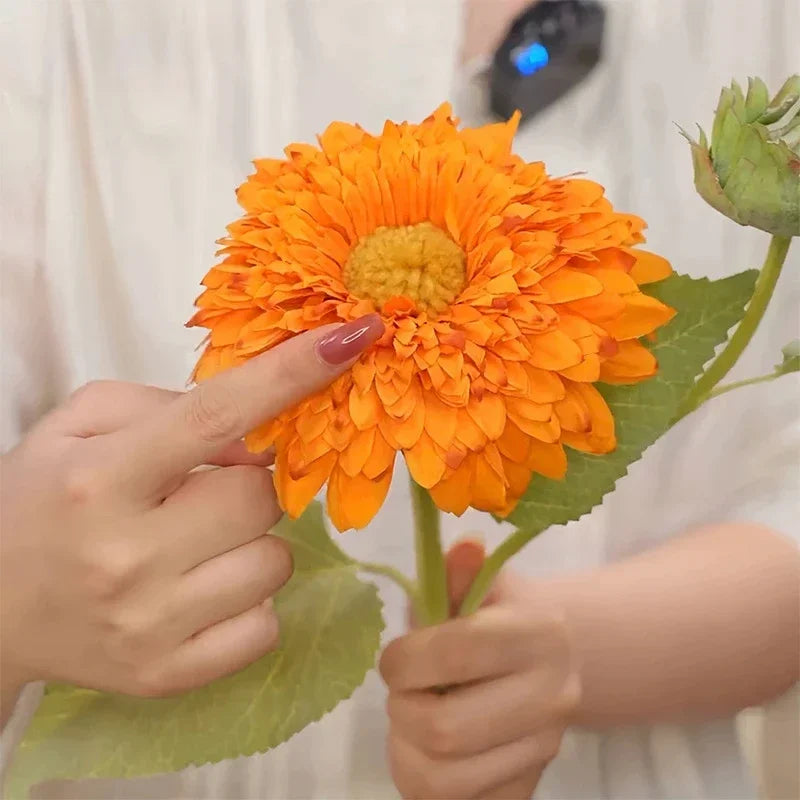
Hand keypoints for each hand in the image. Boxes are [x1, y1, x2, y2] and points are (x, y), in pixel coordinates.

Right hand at [0, 315, 382, 722]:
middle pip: (261, 497)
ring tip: (196, 542)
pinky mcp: (168, 674)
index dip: (292, 372)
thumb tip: (258, 438)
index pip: (217, 415)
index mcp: (101, 477)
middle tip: (205, 489)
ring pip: (275, 561)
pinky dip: (249, 599)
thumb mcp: (81, 424)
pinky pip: (266, 624)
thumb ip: (170, 405)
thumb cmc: (42, 501)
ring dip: (251, 541)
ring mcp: (151, 623)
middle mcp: (126, 554)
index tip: (352, 336)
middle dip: (251, 482)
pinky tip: (203, 588)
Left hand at [380, 541, 580, 799]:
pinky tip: (428, 748)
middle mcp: (555, 697)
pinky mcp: (527, 788)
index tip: (394, 657)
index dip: (404, 659)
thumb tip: (466, 546)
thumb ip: (460, 573)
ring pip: (441, 778)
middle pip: (443, 728)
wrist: (545, 661)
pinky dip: (423, 780)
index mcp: (542, 635)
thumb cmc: (496, 615)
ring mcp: (543, 750)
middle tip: (402, 689)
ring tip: (412, 718)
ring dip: (406, 747)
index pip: (455, 653)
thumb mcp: (479, 586)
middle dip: (401, 707)